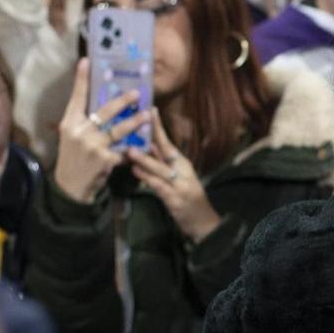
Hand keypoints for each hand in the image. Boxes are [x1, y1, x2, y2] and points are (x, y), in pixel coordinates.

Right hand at [51, 59, 129, 202]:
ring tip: (147, 116)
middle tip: (137, 93)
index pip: (76, 98)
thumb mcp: (72, 138)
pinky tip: (143, 148)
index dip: (81, 80)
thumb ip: (84, 122)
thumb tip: (102, 105)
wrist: (71, 186)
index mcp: (70, 124)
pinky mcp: (104, 160)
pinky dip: (133, 150)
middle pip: (104, 111)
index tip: (86, 61)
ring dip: (135, 122)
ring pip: (118, 130)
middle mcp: (79, 132)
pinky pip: (123, 150)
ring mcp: (92, 146)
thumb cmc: (73, 159)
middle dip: (122, 101)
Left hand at [128, 117, 221, 241]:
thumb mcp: (175, 178)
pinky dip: (148, 179)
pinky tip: (137, 172)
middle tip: (137, 123)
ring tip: (131, 151)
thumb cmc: (186, 199)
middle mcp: (182, 171)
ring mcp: (180, 185)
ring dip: (146, 159)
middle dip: (152, 137)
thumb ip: (162, 164)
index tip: (151, 110)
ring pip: (161, 169)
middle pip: (166, 151)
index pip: (168, 142)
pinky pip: (159, 187)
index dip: (159, 127)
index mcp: (182, 164)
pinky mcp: (175, 200)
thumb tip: (147, 146)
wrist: (202, 222)